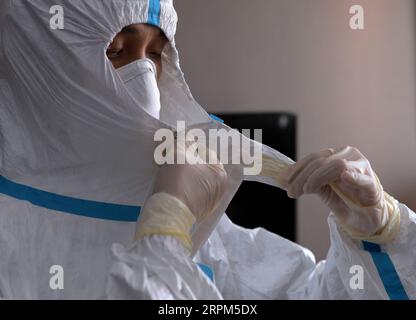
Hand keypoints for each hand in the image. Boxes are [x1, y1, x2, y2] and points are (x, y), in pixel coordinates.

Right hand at [135, 139, 226, 251]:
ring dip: (182, 174)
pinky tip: (171, 187)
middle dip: (184, 161)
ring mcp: (210, 202)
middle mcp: (220, 188)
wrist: (168, 214)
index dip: (186, 147)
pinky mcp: (199, 212)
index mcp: (219, 172)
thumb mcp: (179, 153)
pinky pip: (191, 193)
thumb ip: (184, 140)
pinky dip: (182, 188)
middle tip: (168, 160)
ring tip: (167, 173)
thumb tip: (187, 137)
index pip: (203, 151)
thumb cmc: (177, 181)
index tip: (173, 149)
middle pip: (200, 166)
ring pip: (195, 180)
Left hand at [278, 146, 397, 238]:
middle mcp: (348, 156)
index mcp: (336, 155)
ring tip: (306, 190)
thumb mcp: (322, 189)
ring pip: (336, 165)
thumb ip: (307, 182)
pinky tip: (344, 178)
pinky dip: (353, 177)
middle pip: (321, 161)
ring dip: (317, 178)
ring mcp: (362, 167)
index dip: (297, 168)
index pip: (313, 158)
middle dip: (302, 177)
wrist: (368, 217)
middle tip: (292, 192)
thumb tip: (282, 180)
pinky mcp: (372, 183)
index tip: (283, 180)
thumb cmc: (345, 199)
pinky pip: (362, 177)